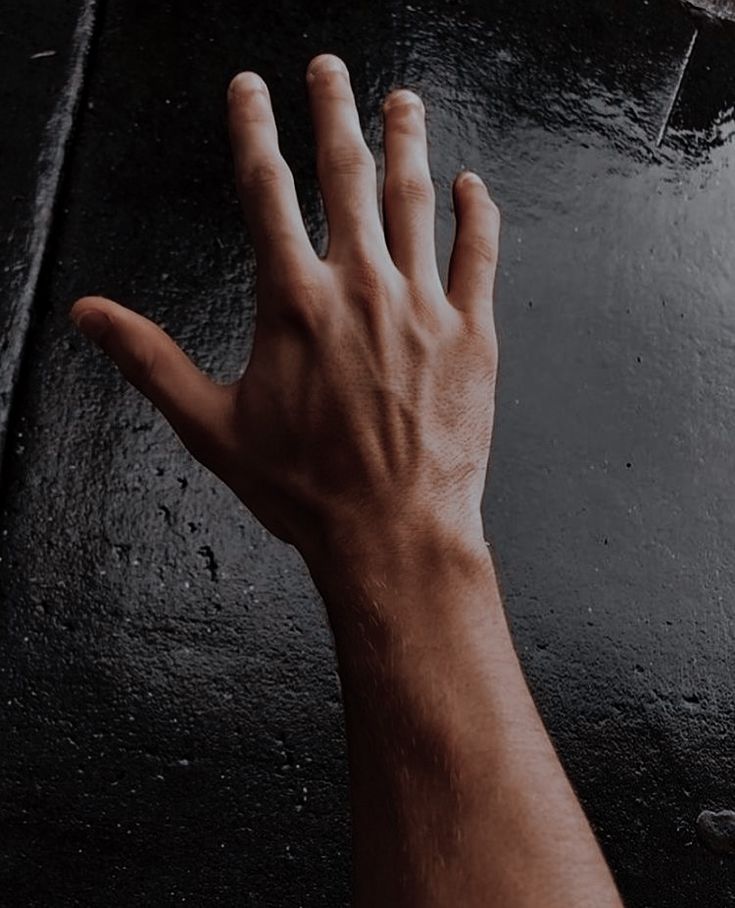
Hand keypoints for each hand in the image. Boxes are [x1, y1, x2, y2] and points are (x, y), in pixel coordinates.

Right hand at [70, 53, 499, 569]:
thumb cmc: (305, 488)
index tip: (250, 88)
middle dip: (334, 111)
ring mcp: (422, 307)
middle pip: (345, 175)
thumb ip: (150, 360)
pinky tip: (474, 185)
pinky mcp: (471, 335)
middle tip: (330, 68)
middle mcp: (359, 287)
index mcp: (293, 302)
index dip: (253, 130)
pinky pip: (478, 256)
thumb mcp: (211, 426)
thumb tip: (89, 316)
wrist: (393, 532)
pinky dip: (477, 215)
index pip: (265, 190)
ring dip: (406, 144)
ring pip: (414, 202)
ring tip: (401, 101)